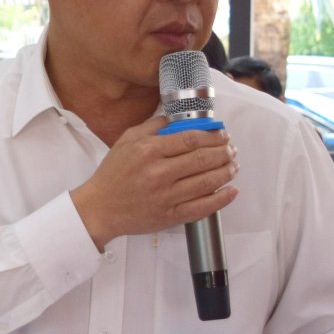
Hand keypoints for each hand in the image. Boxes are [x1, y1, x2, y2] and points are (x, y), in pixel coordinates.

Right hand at [69, 116, 237, 248]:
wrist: (100, 208)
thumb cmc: (113, 174)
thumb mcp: (127, 140)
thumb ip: (154, 125)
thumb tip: (180, 118)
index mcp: (149, 151)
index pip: (191, 139)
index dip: (213, 135)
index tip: (222, 133)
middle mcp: (159, 173)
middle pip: (203, 158)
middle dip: (224, 151)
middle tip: (231, 148)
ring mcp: (166, 196)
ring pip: (207, 181)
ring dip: (227, 172)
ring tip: (233, 165)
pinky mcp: (170, 216)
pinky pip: (202, 207)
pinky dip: (221, 199)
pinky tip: (231, 191)